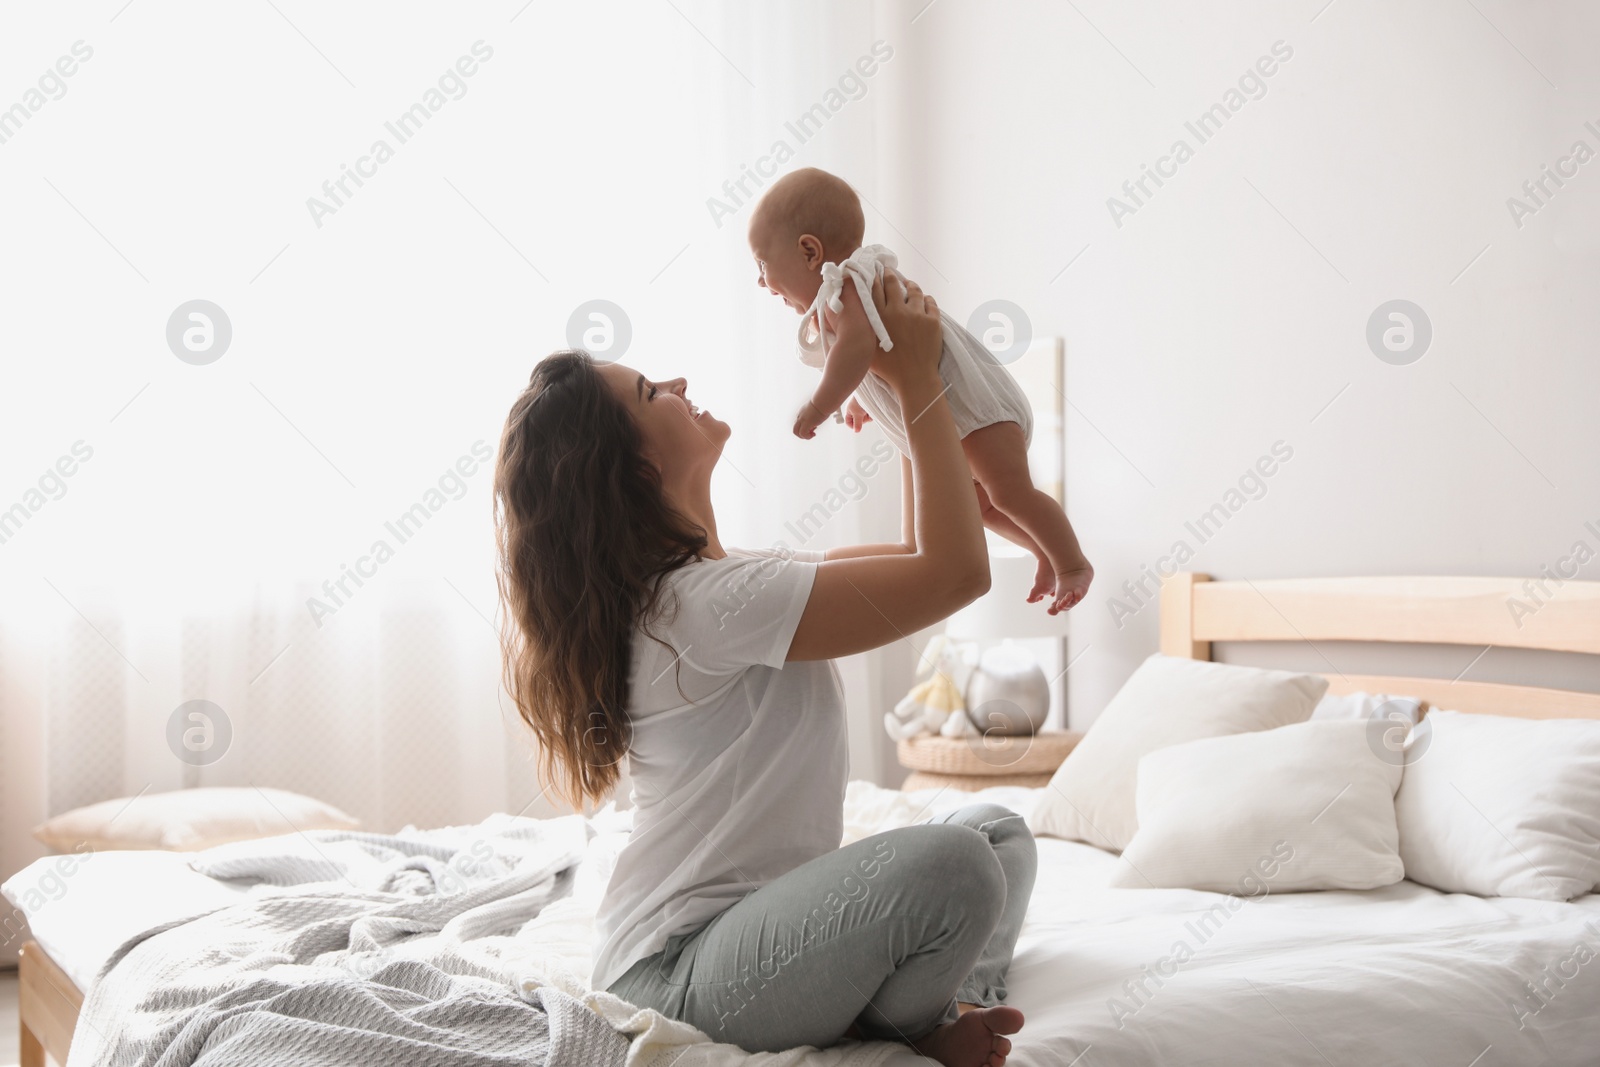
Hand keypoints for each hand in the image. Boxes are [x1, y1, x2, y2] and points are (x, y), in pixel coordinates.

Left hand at [793, 400, 826, 439]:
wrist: (823, 402)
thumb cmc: (823, 404)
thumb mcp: (817, 408)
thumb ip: (816, 412)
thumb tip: (823, 414)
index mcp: (802, 412)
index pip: (799, 422)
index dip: (806, 427)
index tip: (815, 426)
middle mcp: (800, 416)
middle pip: (795, 428)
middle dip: (801, 434)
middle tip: (811, 433)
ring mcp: (802, 420)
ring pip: (795, 431)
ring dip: (803, 436)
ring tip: (812, 435)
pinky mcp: (806, 423)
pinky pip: (802, 434)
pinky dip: (807, 437)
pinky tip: (814, 434)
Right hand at [844, 398, 871, 432]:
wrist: (868, 392)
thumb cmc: (859, 400)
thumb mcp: (857, 413)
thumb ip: (857, 423)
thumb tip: (856, 431)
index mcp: (849, 412)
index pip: (848, 423)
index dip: (852, 426)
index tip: (857, 427)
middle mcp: (855, 412)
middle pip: (858, 422)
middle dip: (862, 420)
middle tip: (863, 414)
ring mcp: (862, 411)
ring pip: (865, 419)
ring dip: (868, 416)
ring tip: (867, 410)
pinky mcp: (868, 410)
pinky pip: (870, 416)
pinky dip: (871, 414)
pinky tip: (871, 410)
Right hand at [868, 270, 941, 394]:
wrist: (915, 379)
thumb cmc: (889, 368)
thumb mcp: (868, 348)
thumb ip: (862, 329)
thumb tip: (855, 316)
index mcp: (880, 317)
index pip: (874, 288)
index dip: (873, 276)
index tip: (873, 271)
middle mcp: (897, 311)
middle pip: (892, 283)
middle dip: (889, 274)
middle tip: (888, 271)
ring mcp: (917, 314)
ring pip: (914, 289)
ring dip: (910, 285)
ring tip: (908, 285)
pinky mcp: (933, 320)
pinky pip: (930, 302)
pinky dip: (926, 299)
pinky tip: (923, 300)